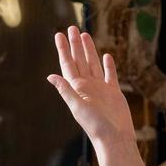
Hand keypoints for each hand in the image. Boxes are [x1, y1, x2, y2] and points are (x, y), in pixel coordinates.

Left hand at [46, 26, 133, 149]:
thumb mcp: (77, 106)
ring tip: (85, 35)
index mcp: (77, 88)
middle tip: (71, 28)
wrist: (115, 137)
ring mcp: (101, 88)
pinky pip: (110, 74)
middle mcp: (87, 86)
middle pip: (79, 60)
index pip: (68, 64)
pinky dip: (108, 65)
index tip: (59, 35)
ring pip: (93, 63)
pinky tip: (106, 56)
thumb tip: (50, 76)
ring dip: (88, 50)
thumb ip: (65, 89)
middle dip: (75, 44)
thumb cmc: (95, 125)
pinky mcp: (114, 92)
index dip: (63, 49)